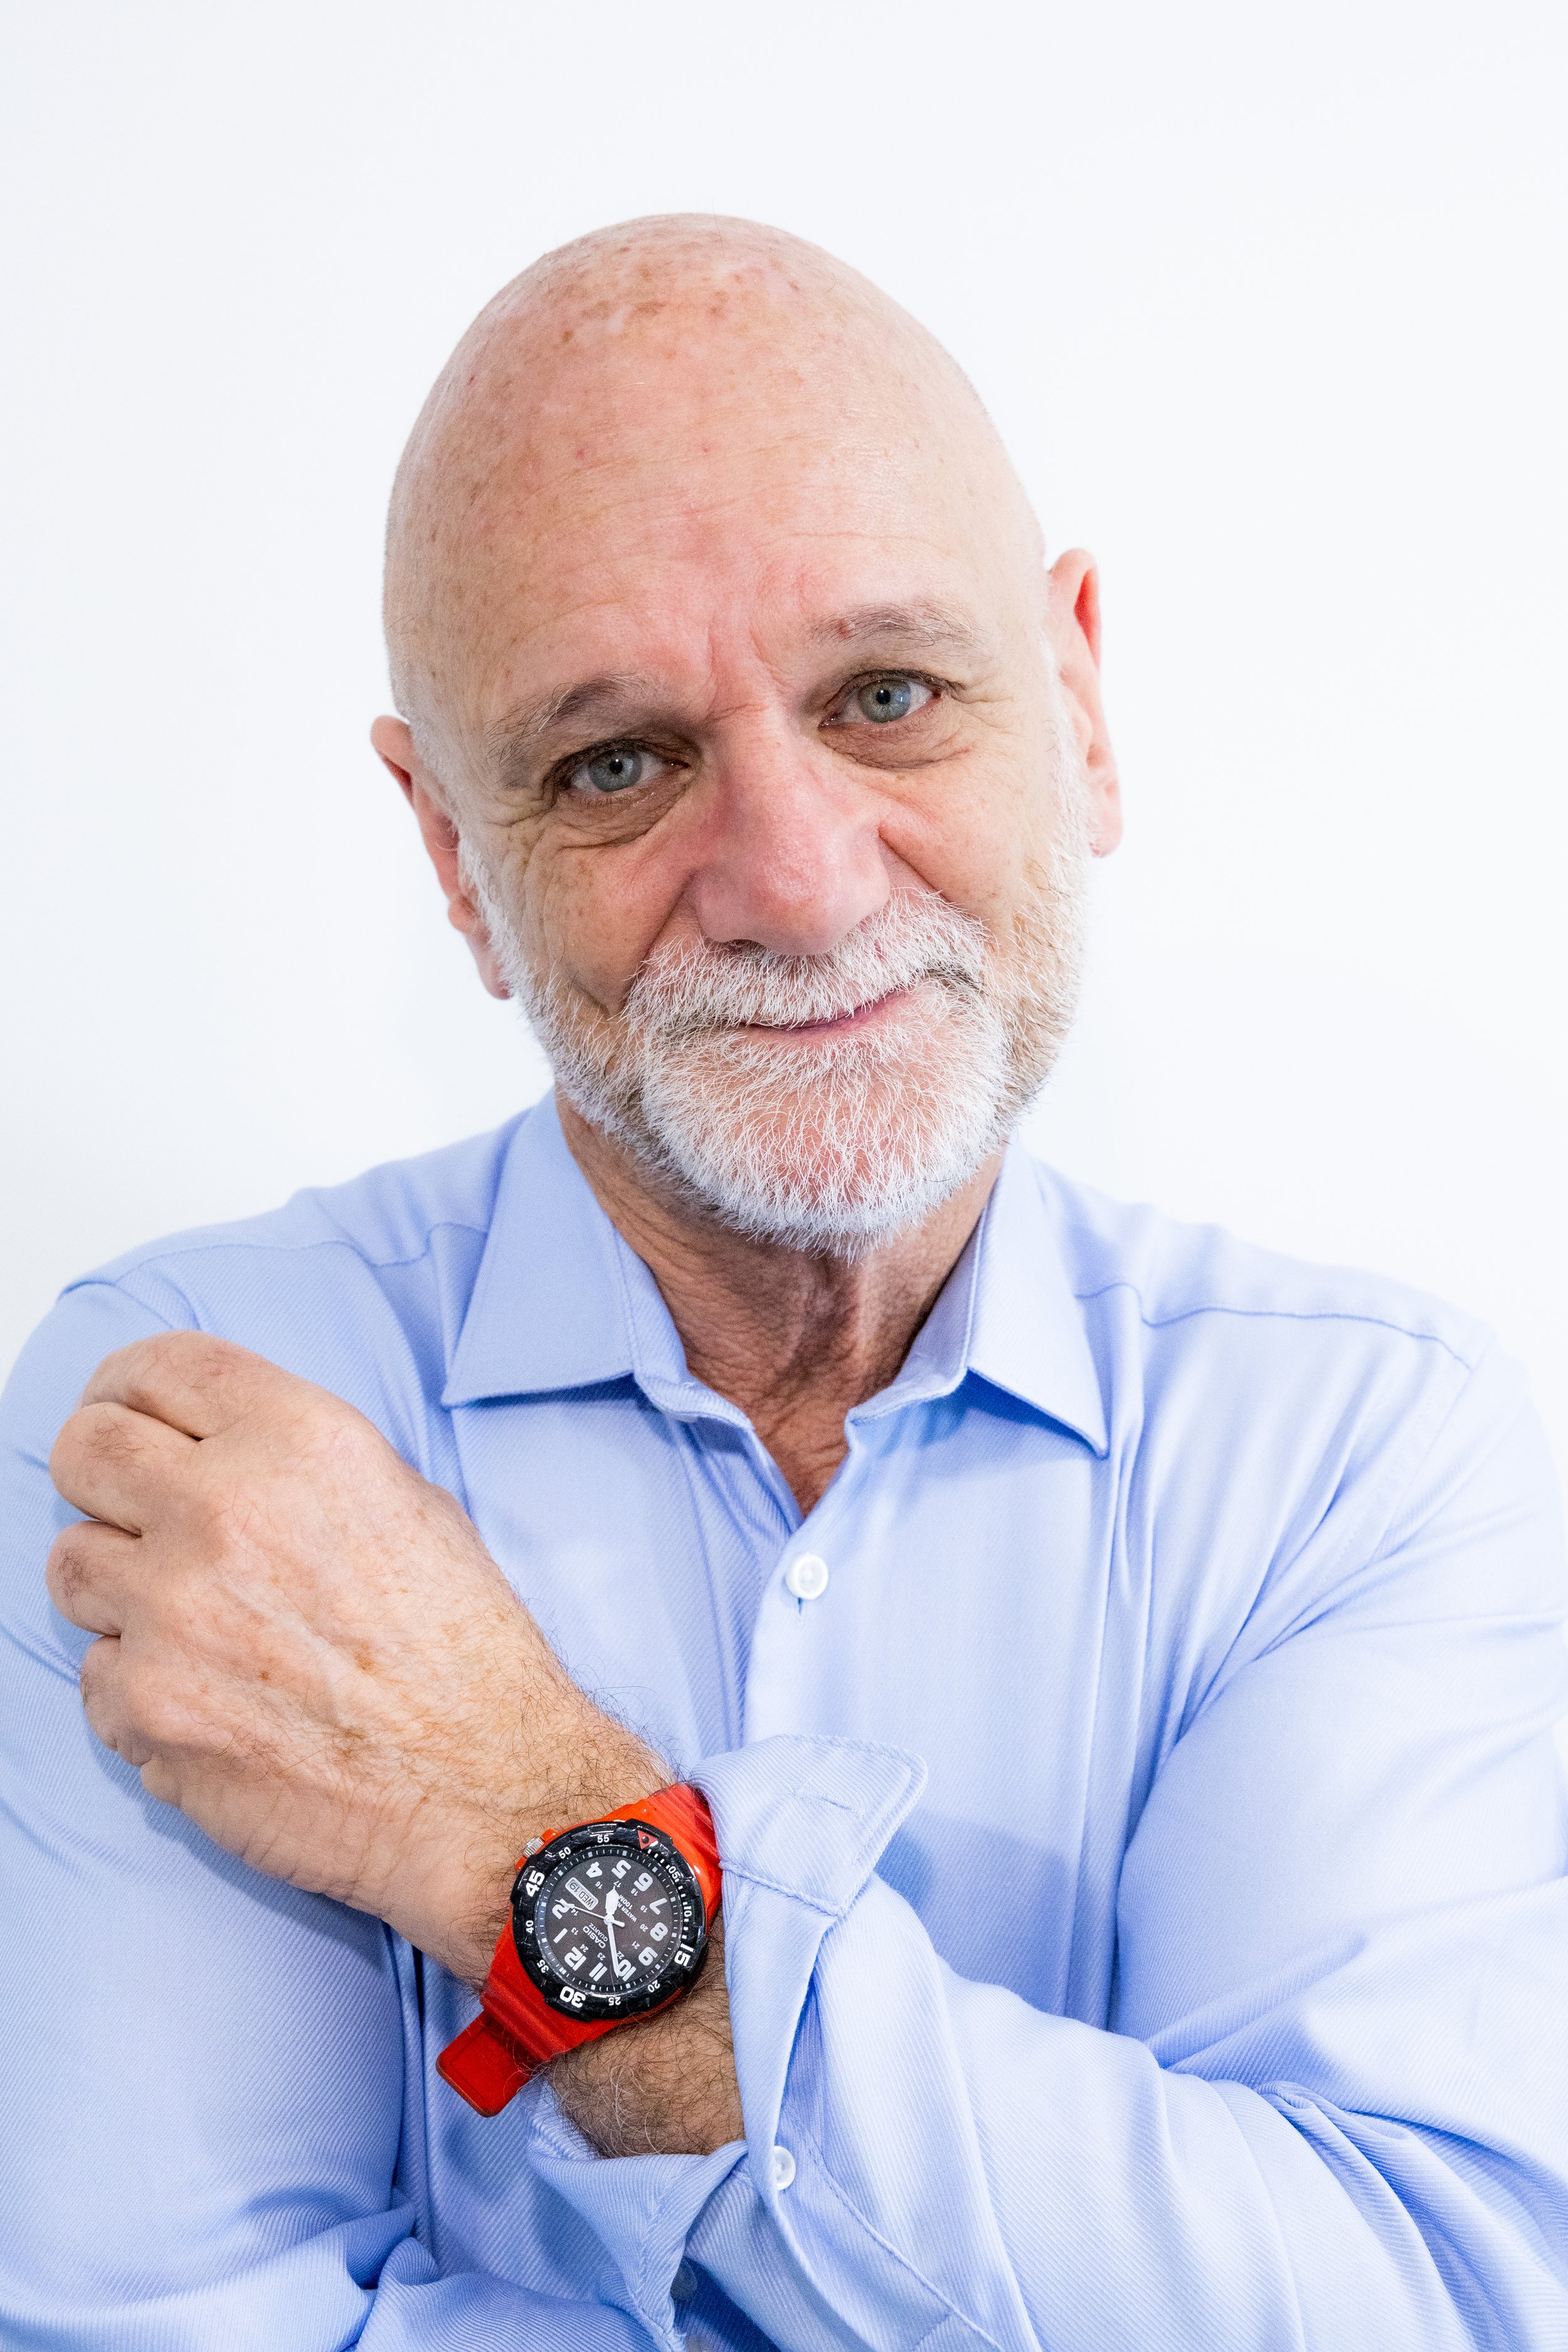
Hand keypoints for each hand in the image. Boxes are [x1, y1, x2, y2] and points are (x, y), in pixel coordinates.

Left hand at [46, 1332, 662, 1982]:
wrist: (487, 1789)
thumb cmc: (463, 1654)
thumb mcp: (409, 1502)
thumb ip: (296, 1462)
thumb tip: (212, 1451)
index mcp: (300, 1441)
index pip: (159, 1367)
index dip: (127, 1387)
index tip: (124, 1410)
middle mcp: (226, 1508)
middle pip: (85, 1450)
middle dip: (100, 1477)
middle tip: (132, 1512)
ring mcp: (173, 1609)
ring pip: (72, 1564)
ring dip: (121, 1591)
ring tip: (202, 1629)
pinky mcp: (147, 1705)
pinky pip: (95, 1674)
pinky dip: (142, 1691)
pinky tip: (219, 1705)